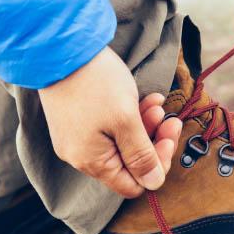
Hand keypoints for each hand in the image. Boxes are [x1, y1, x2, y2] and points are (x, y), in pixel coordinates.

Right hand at [39, 47, 182, 197]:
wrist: (63, 48)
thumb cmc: (96, 83)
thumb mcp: (125, 121)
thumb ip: (141, 155)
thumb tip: (152, 183)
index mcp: (92, 161)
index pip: (132, 184)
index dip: (155, 167)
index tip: (169, 141)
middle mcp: (82, 154)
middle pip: (130, 162)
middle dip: (155, 141)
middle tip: (170, 120)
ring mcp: (80, 137)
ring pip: (125, 142)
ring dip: (147, 125)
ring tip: (157, 105)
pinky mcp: (82, 120)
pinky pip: (113, 127)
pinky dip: (133, 115)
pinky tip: (148, 99)